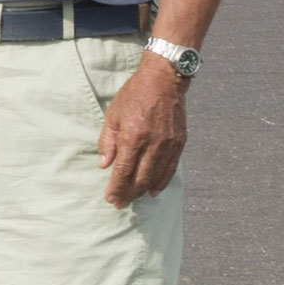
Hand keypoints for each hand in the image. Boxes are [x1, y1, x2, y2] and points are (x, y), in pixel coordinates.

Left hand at [97, 54, 190, 206]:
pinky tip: (154, 190)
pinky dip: (162, 182)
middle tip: (119, 204)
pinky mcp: (180, 143)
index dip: (116, 188)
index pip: (123, 171)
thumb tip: (103, 165)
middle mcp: (153, 143)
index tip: (110, 199)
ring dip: (144, 191)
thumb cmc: (134, 96)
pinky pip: (171, 169)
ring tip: (134, 199)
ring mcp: (169, 144)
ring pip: (157, 177)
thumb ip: (107, 141)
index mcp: (133, 136)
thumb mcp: (112, 115)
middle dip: (128, 194)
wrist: (164, 80)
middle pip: (140, 179)